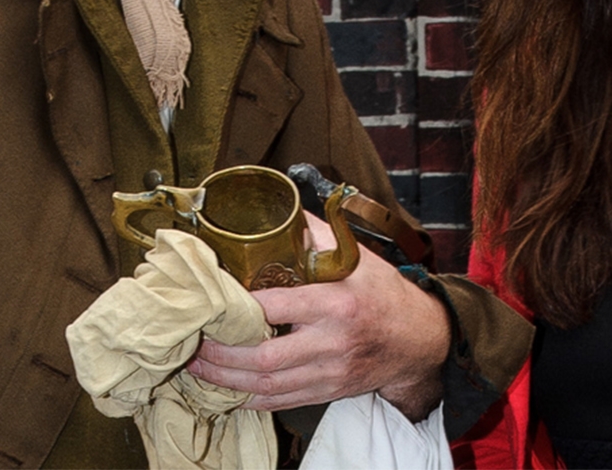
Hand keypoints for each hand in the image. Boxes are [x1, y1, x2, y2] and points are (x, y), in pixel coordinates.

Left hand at [185, 214, 449, 419]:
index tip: (210, 302)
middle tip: (192, 342)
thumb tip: (277, 211)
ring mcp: (331, 372)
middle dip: (221, 354)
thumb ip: (315, 236)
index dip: (240, 308)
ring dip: (226, 380)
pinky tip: (225, 390)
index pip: (279, 306)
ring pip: (268, 384)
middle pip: (266, 356)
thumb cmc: (383, 293)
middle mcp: (333, 342)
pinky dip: (248, 399)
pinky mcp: (329, 391)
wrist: (419, 339)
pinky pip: (281, 401)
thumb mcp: (357, 258)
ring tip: (196, 367)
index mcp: (337, 303)